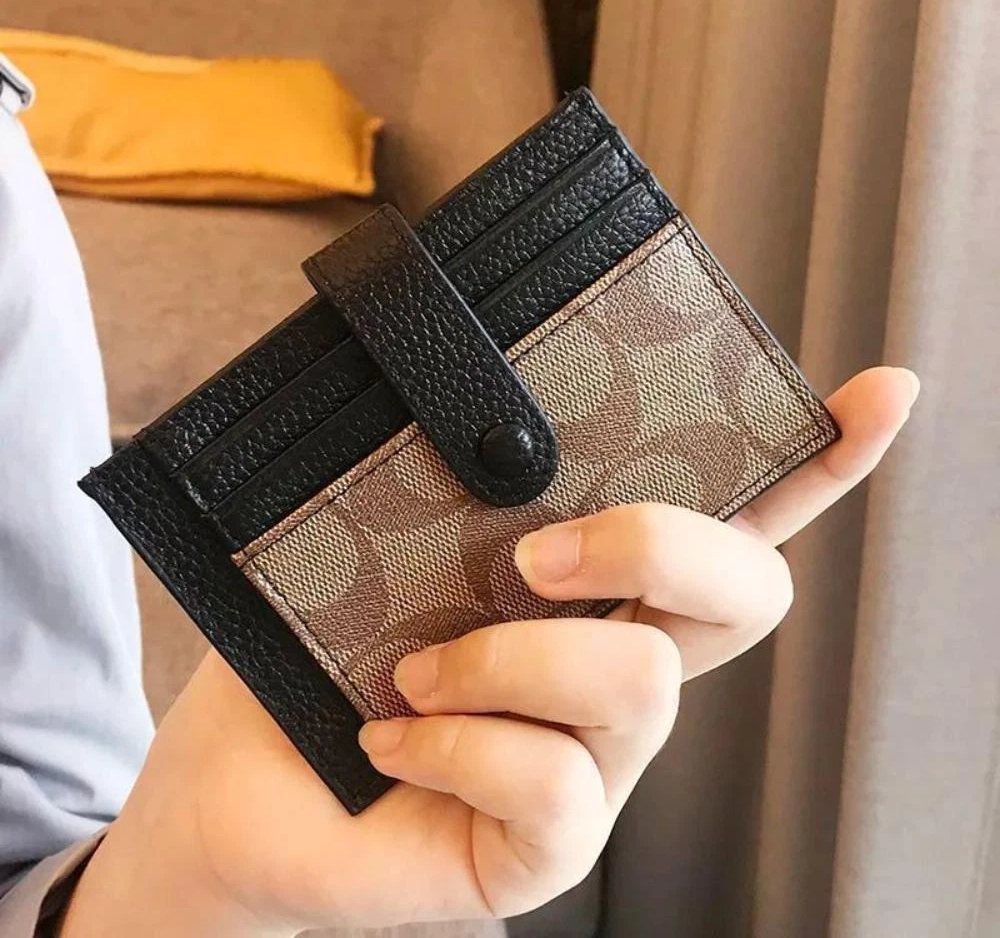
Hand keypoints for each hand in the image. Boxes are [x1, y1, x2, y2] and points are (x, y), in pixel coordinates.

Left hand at [60, 367, 918, 936]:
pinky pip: (558, 786)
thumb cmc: (314, 645)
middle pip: (744, 591)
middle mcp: (621, 668)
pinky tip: (392, 735)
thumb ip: (456, 496)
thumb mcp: (388, 545)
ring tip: (418, 665)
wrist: (238, 783)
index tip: (881, 394)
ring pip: (642, 684)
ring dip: (517, 656)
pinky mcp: (549, 851)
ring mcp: (597, 767)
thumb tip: (491, 418)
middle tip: (533, 556)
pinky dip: (463, 744)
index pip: (734, 521)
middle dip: (657, 546)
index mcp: (599, 588)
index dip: (821, 466)